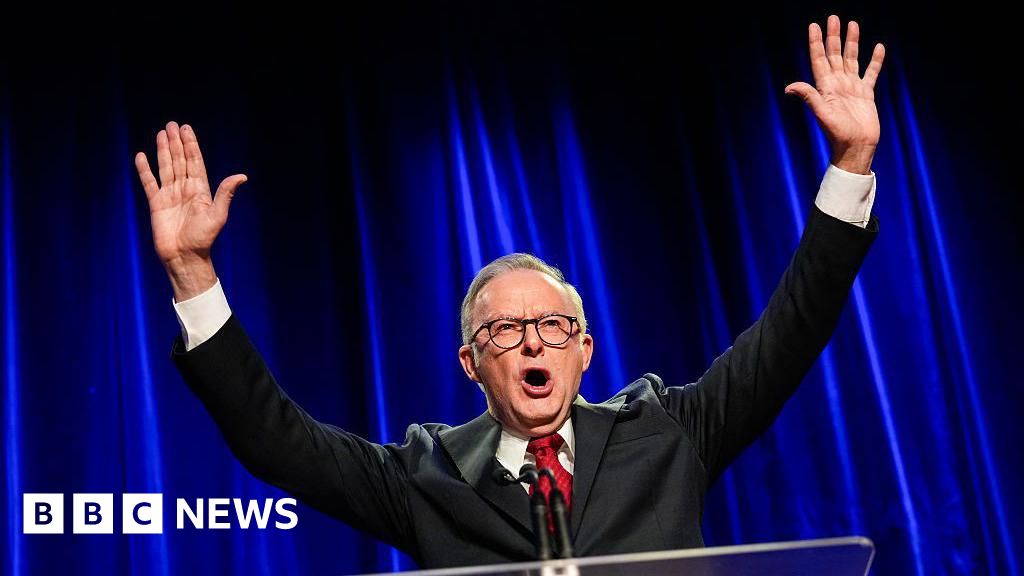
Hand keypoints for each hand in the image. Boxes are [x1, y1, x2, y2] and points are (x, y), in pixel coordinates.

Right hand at [134, 121, 246, 300]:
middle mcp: (185, 190)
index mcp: (201, 190)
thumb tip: (242, 176)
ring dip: (163, 151)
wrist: (185, 256)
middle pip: (180, 161)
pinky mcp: (156, 204)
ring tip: (161, 133)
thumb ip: (225, 194)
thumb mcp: (218, 215)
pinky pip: (149, 183)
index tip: (187, 130)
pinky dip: (145, 170)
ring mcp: (170, 196)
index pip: (195, 162)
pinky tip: (142, 156)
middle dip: (176, 143)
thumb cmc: (204, 238)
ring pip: (166, 168)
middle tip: (172, 125)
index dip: (191, 146)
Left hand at [785, 15, 885, 174]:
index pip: (819, 59)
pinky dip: (875, 60)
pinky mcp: (866, 94)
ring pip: (852, 59)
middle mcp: (837, 84)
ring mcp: (852, 88)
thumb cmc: (838, 134)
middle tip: (833, 18)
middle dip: (833, 36)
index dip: (816, 43)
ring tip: (852, 24)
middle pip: (835, 54)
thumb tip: (789, 87)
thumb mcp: (822, 114)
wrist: (856, 148)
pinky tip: (877, 47)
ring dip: (852, 42)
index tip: (814, 26)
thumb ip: (809, 97)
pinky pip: (871, 73)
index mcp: (825, 87)